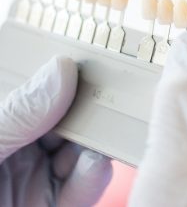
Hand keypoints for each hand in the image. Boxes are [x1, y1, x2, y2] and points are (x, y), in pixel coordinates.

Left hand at [0, 56, 112, 206]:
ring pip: (81, 148)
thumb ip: (17, 114)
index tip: (87, 61)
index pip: (37, 90)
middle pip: (66, 116)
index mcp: (1, 124)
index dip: (63, 74)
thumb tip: (61, 71)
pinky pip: (83, 186)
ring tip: (101, 132)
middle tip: (110, 94)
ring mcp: (35, 178)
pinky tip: (91, 164)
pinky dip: (93, 175)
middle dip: (87, 107)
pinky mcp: (52, 206)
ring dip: (94, 141)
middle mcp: (19, 147)